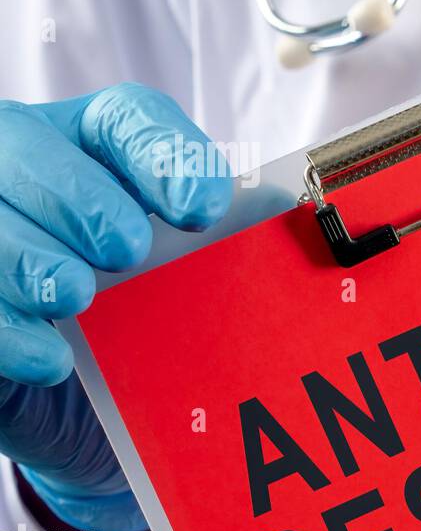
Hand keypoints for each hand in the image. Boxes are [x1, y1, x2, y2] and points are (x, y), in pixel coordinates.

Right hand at [0, 84, 231, 530]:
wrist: (97, 412)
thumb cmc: (152, 327)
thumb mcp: (193, 284)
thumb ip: (228, 247)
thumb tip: (282, 216)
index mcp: (97, 149)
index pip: (127, 118)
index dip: (163, 152)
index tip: (202, 209)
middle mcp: (27, 170)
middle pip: (26, 140)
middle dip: (79, 194)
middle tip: (126, 251)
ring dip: (26, 252)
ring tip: (72, 294)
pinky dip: (7, 327)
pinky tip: (51, 357)